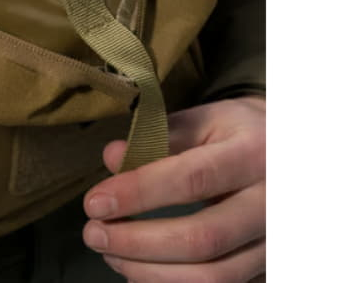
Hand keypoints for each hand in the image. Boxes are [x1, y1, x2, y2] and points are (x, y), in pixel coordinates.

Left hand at [82, 96, 264, 282]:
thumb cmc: (238, 132)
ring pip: (214, 276)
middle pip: (203, 238)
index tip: (95, 201)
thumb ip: (158, 137)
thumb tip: (111, 157)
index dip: (139, 193)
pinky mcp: (269, 270)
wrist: (292, 155)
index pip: (192, 179)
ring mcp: (276, 244)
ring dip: (151, 272)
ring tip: (110, 253)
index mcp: (254, 155)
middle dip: (138, 241)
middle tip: (93, 233)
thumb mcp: (205, 119)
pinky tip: (138, 269)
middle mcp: (273, 205)